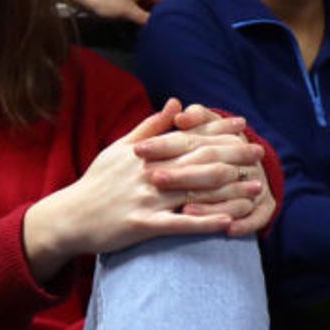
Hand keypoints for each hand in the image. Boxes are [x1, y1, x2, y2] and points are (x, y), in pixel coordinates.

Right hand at [22, 101, 246, 279]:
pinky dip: (205, 223)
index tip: (242, 124)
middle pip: (199, 160)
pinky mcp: (142, 226)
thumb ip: (150, 126)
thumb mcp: (119, 149)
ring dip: (229, 190)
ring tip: (256, 188)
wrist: (69, 217)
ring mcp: (146, 199)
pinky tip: (229, 223)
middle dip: (233, 155)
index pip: (189, 135)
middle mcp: (149, 172)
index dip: (218, 129)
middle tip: (260, 153)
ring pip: (195, 192)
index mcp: (146, 152)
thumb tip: (175, 103)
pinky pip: (179, 225)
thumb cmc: (97, 183)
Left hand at [77, 0, 167, 24]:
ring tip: (159, 30)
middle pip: (159, 4)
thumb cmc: (105, 3)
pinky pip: (143, 12)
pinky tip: (148, 28)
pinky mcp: (131, 5)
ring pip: (151, 9)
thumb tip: (158, 26)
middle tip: (167, 28)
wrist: (87, 1)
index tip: (175, 21)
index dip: (170, 9)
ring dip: (153, 18)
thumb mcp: (128, 12)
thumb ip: (145, 19)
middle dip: (162, 15)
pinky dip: (146, 19)